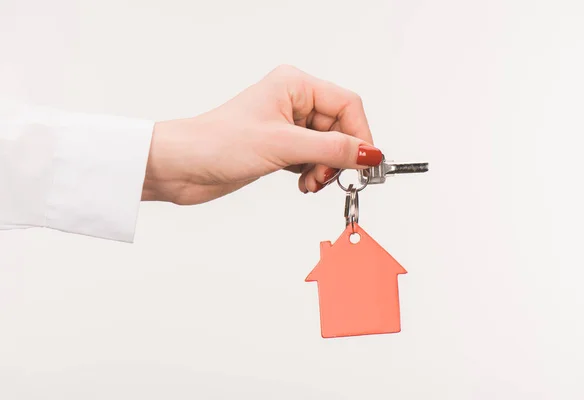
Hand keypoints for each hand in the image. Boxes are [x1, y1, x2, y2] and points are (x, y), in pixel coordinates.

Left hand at [142, 65, 382, 204]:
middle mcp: (293, 102)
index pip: (347, 105)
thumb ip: (331, 149)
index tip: (364, 162)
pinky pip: (312, 159)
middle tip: (328, 176)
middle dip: (339, 156)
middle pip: (340, 128)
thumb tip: (369, 153)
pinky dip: (313, 173)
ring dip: (325, 168)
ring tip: (311, 181)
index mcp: (294, 85)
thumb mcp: (282, 145)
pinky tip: (302, 182)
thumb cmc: (217, 142)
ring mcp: (287, 126)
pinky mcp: (280, 148)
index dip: (360, 134)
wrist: (182, 166)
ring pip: (328, 147)